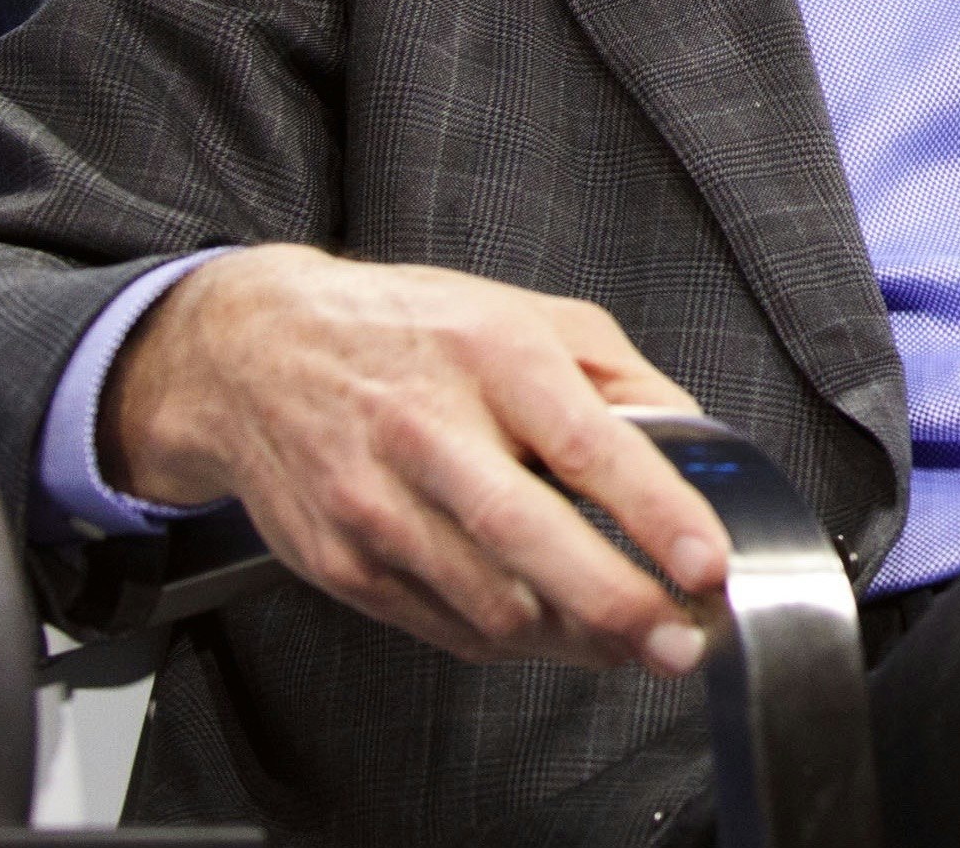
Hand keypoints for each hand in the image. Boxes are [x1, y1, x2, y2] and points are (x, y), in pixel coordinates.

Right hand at [104, 244, 730, 674]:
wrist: (252, 356)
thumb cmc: (409, 331)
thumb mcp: (531, 316)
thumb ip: (624, 380)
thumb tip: (695, 447)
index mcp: (492, 356)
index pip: (587, 445)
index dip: (655, 513)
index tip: (707, 565)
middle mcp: (427, 431)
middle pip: (529, 540)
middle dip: (619, 606)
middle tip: (681, 642)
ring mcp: (375, 505)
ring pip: (490, 606)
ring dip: (576, 641)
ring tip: (633, 641)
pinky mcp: (342, 563)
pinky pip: (446, 628)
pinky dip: (515, 644)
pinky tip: (557, 632)